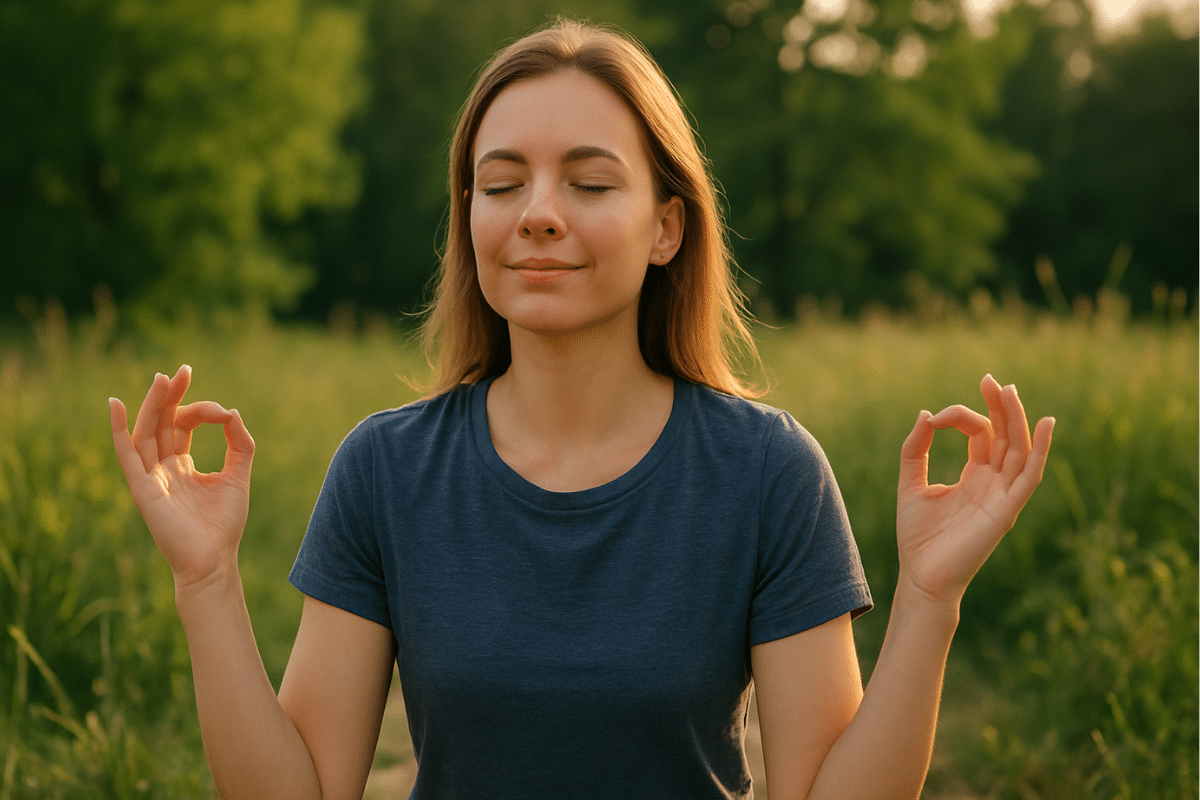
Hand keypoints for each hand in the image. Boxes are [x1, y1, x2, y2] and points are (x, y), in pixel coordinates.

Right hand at [110, 365, 254, 590]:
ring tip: (162, 379)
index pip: (184, 425)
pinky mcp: (141, 488)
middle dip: (171, 396)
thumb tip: (232, 413)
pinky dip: (119, 430)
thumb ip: (239, 444)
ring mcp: (150, 477)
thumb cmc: (224, 524)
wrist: (213, 560)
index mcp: (182, 465)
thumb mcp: (238, 476)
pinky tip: (116, 405)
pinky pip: (126, 455)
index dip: (202, 410)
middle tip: (182, 371)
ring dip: (152, 405)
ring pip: (146, 432)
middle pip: (162, 422)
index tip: (224, 413)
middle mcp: (162, 468)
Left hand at [895, 374, 1053, 607]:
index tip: (936, 417)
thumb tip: (926, 414)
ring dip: (1016, 418)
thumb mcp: (910, 484)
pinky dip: (1040, 449)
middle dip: (999, 406)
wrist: (922, 576)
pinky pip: (1030, 475)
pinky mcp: (1008, 509)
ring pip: (1019, 448)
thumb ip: (915, 450)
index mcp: (974, 476)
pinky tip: (1045, 422)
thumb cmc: (917, 537)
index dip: (961, 417)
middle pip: (1005, 435)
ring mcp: (1003, 495)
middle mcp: (993, 483)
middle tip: (990, 380)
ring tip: (1008, 390)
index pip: (979, 434)